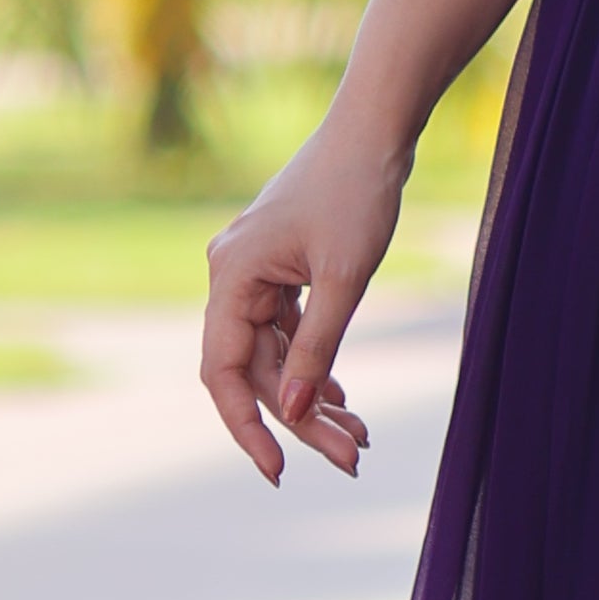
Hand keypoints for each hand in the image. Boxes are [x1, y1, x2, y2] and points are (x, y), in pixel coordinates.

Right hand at [201, 114, 410, 483]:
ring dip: (315, 395)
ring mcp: (255, 272)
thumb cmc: (358, 192)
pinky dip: (315, 361)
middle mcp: (231, 277)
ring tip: (359, 437)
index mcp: (231, 277)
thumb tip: (297, 411)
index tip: (278, 470)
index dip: (247, 426)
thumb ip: (318, 346)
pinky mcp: (280, 267)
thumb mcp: (345, 278)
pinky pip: (288, 329)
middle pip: (256, 369)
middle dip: (302, 418)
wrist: (374, 129)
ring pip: (275, 354)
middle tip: (353, 458)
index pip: (223, 372)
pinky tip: (342, 396)